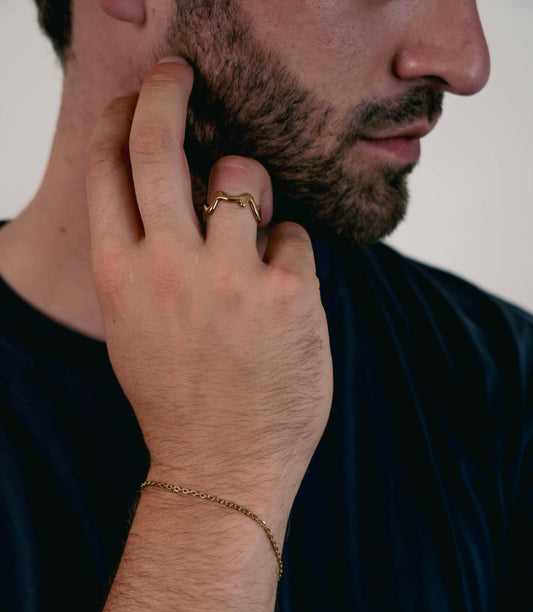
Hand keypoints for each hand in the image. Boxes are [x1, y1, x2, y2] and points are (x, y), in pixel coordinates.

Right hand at [86, 58, 332, 515]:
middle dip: (167, 91)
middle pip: (159, 142)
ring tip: (249, 231)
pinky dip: (289, 255)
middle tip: (180, 73)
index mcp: (120, 276)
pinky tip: (282, 298)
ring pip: (242, 174)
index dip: (121, 117)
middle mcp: (169, 268)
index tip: (137, 98)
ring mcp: (231, 280)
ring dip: (247, 188)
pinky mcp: (291, 296)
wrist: (221, 467)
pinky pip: (295, 235)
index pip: (107, 166)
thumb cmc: (177, 398)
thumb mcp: (132, 327)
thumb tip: (160, 195)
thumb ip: (138, 260)